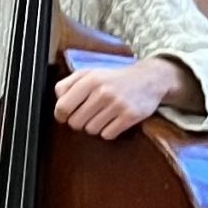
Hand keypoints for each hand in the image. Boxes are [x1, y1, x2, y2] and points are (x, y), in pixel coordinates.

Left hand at [53, 57, 178, 140]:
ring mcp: (117, 105)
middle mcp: (103, 92)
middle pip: (75, 122)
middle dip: (79, 121)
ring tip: (103, 115)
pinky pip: (107, 135)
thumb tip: (57, 100)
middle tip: (88, 114)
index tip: (65, 115)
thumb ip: (68, 84)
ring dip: (94, 126)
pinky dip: (108, 131)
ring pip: (91, 130)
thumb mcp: (89, 73)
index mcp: (90, 80)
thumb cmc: (113, 78)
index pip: (62, 107)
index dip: (61, 115)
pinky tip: (114, 120)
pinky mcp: (130, 116)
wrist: (149, 78)